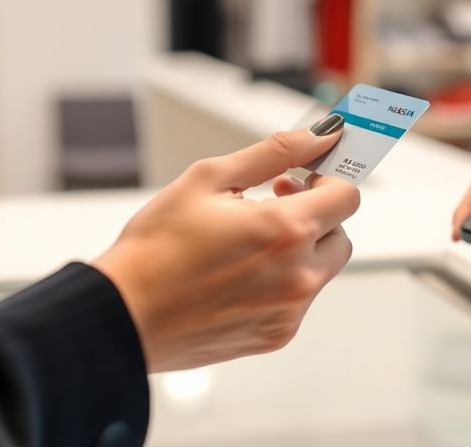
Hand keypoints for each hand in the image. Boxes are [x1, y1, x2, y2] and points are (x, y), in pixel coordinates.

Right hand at [94, 117, 359, 371]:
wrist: (123, 315)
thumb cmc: (156, 247)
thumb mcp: (209, 179)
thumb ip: (274, 153)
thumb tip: (320, 135)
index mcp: (286, 230)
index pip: (347, 196)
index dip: (328, 179)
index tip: (307, 176)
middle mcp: (298, 275)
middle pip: (340, 235)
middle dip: (315, 216)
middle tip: (275, 202)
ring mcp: (290, 311)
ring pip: (320, 269)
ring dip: (299, 250)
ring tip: (249, 242)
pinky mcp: (276, 335)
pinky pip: (298, 300)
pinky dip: (281, 283)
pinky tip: (239, 275)